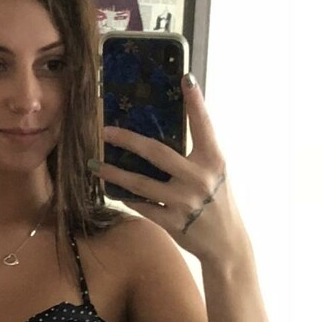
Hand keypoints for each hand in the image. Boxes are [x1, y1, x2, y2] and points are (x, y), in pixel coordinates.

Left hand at [95, 77, 244, 264]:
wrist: (226, 243)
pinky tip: (111, 189)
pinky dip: (126, 197)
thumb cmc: (218, 201)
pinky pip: (142, 205)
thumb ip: (197, 152)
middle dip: (127, 140)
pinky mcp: (172, 222)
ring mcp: (184, 202)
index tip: (185, 79)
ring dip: (114, 172)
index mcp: (213, 160)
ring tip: (95, 164)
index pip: (202, 125)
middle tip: (105, 131)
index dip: (195, 101)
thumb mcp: (215, 172)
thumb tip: (166, 127)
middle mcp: (198, 178)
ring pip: (140, 183)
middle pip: (156, 153)